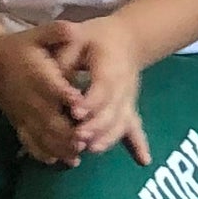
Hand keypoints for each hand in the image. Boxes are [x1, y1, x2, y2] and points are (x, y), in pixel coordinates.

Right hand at [0, 32, 86, 167]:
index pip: (50, 86)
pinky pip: (29, 142)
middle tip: (86, 139)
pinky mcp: (18, 123)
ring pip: (40, 135)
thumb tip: (74, 28)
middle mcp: (28, 97)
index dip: (65, 95)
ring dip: (58, 146)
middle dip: (66, 131)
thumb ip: (56, 31)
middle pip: (47, 118)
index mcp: (35, 74)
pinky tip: (60, 161)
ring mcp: (22, 113)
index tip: (81, 104)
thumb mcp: (37, 34)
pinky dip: (43, 153)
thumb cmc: (22, 48)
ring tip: (78, 154)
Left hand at [39, 16, 152, 161]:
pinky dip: (139, 144)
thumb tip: (54, 79)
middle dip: (95, 126)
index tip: (75, 112)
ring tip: (90, 149)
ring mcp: (128, 100)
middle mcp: (123, 86)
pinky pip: (135, 128)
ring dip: (107, 137)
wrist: (125, 39)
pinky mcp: (129, 109)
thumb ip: (64, 57)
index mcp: (110, 66)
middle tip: (76, 137)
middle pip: (112, 110)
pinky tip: (143, 161)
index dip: (90, 102)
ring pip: (121, 122)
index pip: (103, 87)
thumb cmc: (94, 38)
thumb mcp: (77, 37)